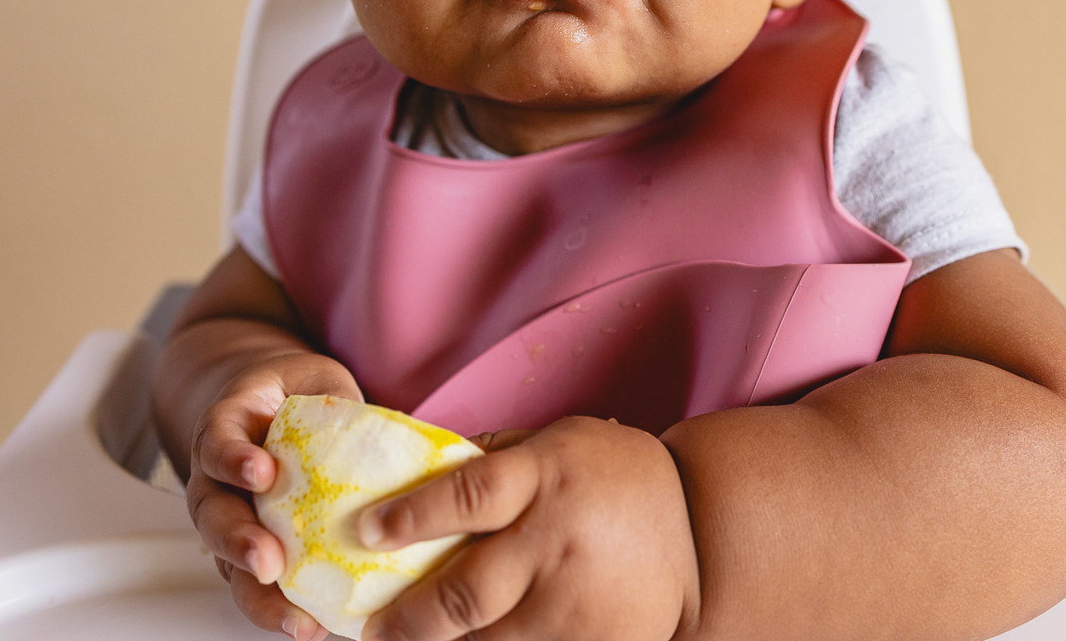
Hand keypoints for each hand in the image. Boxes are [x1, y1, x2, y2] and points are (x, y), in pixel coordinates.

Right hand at [184, 351, 361, 640]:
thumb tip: (399, 429)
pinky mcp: (254, 551)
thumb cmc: (297, 395)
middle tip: (268, 561)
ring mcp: (232, 520)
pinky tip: (315, 626)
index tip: (261, 472)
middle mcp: (218, 481)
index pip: (218, 442)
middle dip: (239, 543)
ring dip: (258, 594)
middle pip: (213, 517)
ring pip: (229, 564)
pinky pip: (259, 584)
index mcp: (228, 429)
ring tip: (294, 619)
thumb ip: (338, 401)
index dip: (234, 459)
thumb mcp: (315, 381)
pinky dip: (283, 608)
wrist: (270, 407)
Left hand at [355, 416, 701, 640]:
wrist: (700, 529)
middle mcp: (557, 541)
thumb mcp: (556, 442)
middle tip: (375, 629)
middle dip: (408, 620)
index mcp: (546, 477)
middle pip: (465, 594)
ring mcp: (578, 604)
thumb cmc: (614, 475)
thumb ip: (493, 459)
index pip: (467, 497)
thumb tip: (416, 469)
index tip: (366, 532)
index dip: (411, 518)